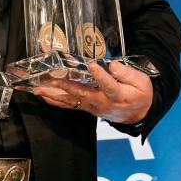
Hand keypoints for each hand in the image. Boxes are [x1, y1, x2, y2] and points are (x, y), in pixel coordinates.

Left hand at [33, 61, 152, 123]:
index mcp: (118, 94)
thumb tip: (112, 66)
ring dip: (54, 95)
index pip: (108, 85)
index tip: (93, 66)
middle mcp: (101, 102)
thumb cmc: (139, 94)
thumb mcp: (141, 82)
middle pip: (82, 94)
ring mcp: (92, 106)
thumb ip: (127, 74)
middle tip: (49, 80)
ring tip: (38, 89)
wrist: (137, 115)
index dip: (101, 76)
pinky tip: (43, 95)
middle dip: (64, 86)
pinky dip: (55, 100)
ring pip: (71, 101)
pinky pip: (69, 105)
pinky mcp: (86, 108)